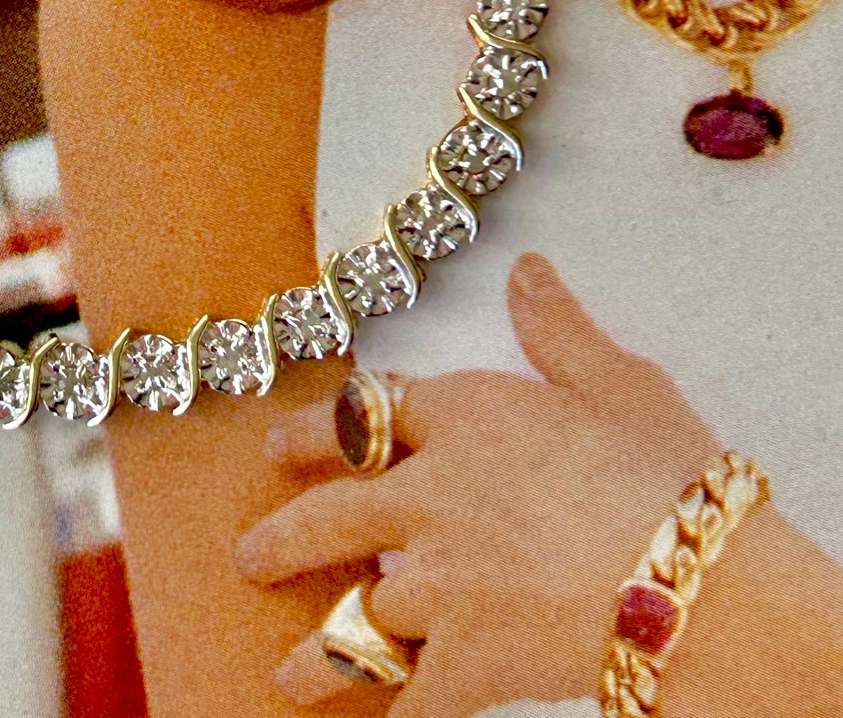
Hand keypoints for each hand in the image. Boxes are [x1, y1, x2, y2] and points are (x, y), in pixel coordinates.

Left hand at [235, 253, 719, 715]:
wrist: (694, 577)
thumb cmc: (664, 474)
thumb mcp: (615, 380)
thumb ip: (557, 327)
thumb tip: (527, 269)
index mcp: (461, 421)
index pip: (366, 418)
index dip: (314, 431)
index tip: (279, 445)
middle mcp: (431, 498)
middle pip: (333, 517)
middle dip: (285, 540)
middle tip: (249, 557)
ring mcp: (440, 582)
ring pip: (357, 621)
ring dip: (320, 655)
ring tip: (289, 676)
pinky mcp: (468, 657)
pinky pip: (416, 700)